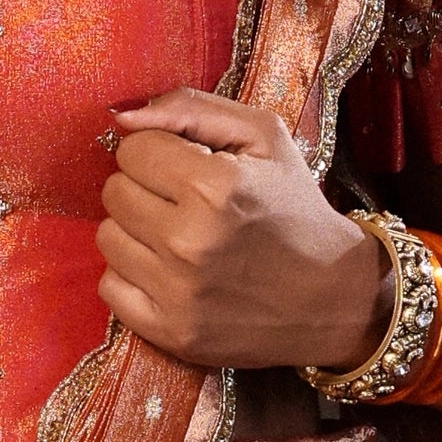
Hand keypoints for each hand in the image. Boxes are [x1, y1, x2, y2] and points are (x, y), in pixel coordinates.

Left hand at [97, 92, 389, 374]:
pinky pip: (110, 288)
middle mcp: (189, 241)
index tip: (188, 168)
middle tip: (184, 204)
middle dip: (145, 189)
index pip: (132, 150)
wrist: (334, 297)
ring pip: (107, 238)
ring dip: (135, 232)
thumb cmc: (295, 208)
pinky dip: (132, 276)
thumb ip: (191, 108)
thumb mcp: (263, 137)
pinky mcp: (171, 332)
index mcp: (215, 186)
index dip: (159, 153)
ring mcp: (177, 292)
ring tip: (177, 237)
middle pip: (114, 193)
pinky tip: (168, 272)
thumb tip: (121, 118)